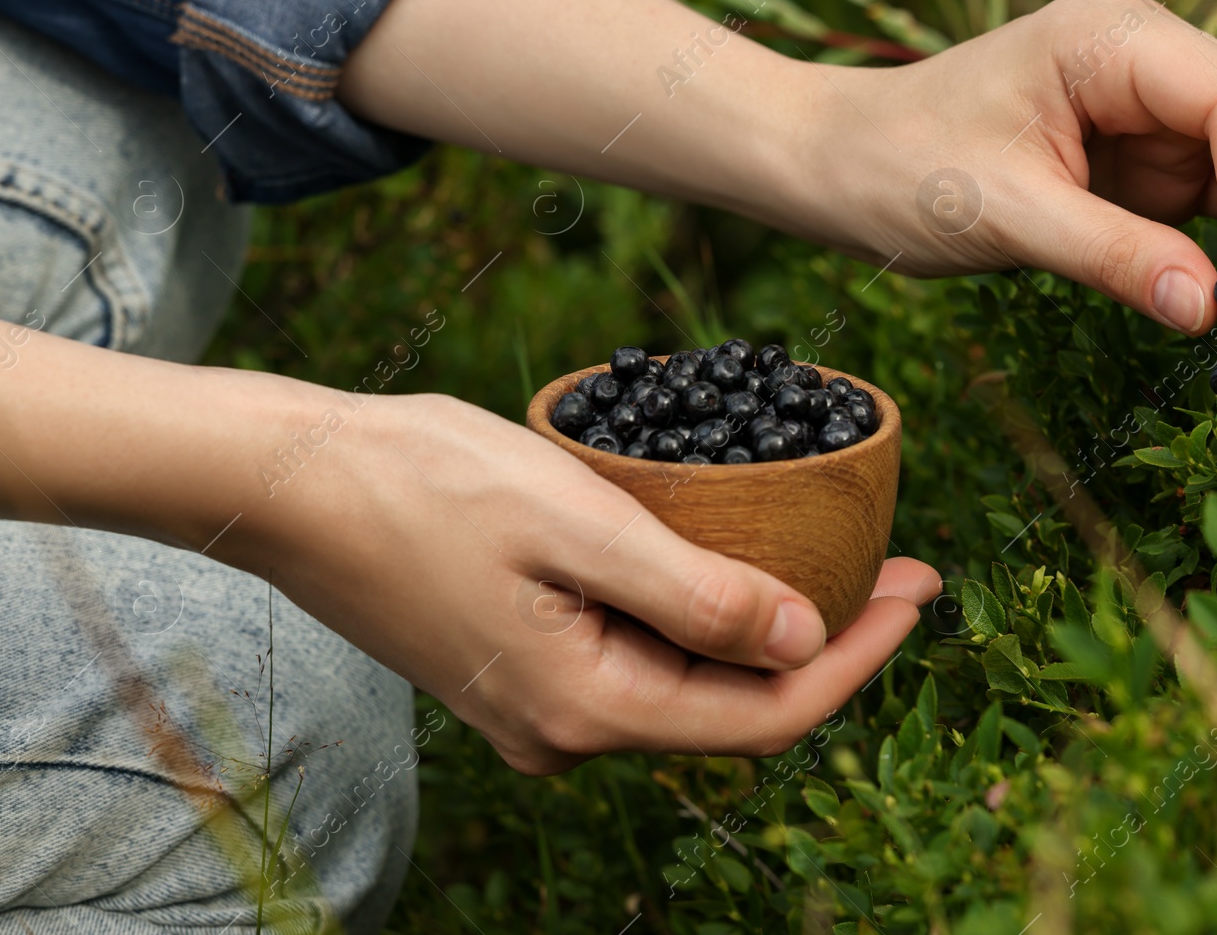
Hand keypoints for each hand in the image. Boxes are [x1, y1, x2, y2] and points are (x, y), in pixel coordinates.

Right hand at [242, 391, 940, 774]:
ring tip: (837, 569)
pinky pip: (640, 666)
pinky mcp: (519, 673)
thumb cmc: (425, 483)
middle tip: (900, 573)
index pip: (767, 714)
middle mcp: (567, 733)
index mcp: (589, 708)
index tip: (924, 589)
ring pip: (689, 691)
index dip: (860, 659)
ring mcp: (538, 710)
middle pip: (735, 714)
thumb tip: (807, 646)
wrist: (292, 484)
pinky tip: (731, 571)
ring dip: (767, 639)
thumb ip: (699, 596)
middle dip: (828, 648)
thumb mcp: (581, 524)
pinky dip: (702, 627)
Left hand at [810, 0, 1216, 332]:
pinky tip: (1216, 295)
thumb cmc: (900, 168)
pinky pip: (1211, 189)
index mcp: (1111, 35)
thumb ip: (1114, 257)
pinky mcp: (1135, 148)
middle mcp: (1143, 51)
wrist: (837, 165)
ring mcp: (1144, 99)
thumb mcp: (1005, 216)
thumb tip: (1210, 310)